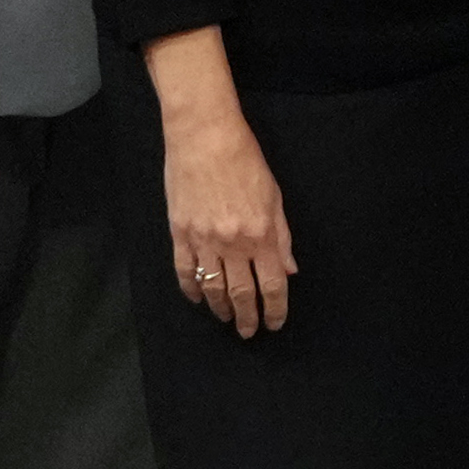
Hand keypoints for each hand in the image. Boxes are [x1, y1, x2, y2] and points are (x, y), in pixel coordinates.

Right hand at [157, 79, 296, 334]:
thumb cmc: (245, 160)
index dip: (275, 309)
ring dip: (221, 309)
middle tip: (248, 332)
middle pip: (241, 294)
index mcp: (262, 235)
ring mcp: (203, 240)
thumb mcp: (274, 197)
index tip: (275, 323)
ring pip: (212, 288)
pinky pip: (184, 271)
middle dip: (247, 318)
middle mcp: (233, 244)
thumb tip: (289, 270)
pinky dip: (191, 290)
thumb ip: (282, 237)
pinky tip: (197, 299)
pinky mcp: (180, 233)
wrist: (204, 136)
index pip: (272, 285)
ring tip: (226, 319)